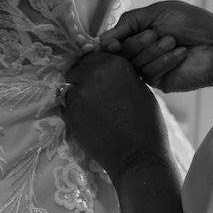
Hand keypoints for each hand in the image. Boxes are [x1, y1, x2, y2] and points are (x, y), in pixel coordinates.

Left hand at [64, 50, 170, 180]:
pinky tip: (89, 123)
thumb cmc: (146, 123)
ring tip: (91, 111)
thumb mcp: (139, 88)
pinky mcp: (71, 114)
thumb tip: (103, 69)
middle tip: (92, 95)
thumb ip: (118, 74)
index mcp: (115, 64)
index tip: (95, 77)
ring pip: (68, 88)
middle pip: (76, 69)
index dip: (92, 67)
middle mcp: (94, 74)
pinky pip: (66, 107)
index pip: (92, 56)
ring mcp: (80, 94)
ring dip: (76, 96)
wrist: (138, 156)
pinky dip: (74, 112)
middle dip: (81, 79)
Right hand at [99, 0, 212, 91]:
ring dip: (153, 51)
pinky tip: (180, 53)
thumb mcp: (156, 12)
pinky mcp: (160, 82)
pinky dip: (164, 61)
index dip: (109, 44)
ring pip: (134, 64)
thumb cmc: (191, 22)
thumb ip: (128, 22)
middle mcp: (140, 51)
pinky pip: (149, 74)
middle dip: (137, 43)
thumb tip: (102, 39)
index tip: (110, 45)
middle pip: (120, 54)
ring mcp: (149, 68)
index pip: (112, 41)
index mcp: (138, 33)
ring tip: (172, 41)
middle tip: (154, 34)